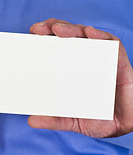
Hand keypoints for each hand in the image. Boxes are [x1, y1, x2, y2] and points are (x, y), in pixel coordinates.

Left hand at [28, 18, 132, 137]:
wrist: (125, 126)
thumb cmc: (99, 119)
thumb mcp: (72, 121)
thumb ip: (54, 120)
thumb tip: (31, 121)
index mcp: (71, 69)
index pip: (56, 47)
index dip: (44, 38)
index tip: (31, 34)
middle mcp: (84, 60)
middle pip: (68, 36)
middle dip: (52, 28)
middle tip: (38, 29)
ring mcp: (101, 59)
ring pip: (86, 36)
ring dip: (71, 29)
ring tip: (57, 29)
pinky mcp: (118, 62)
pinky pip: (111, 44)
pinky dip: (100, 36)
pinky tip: (89, 33)